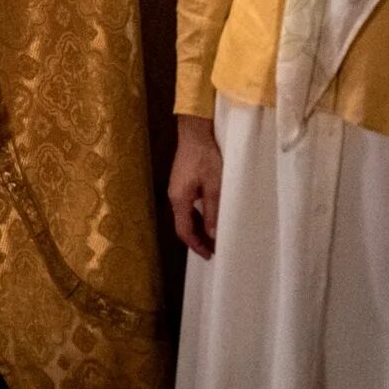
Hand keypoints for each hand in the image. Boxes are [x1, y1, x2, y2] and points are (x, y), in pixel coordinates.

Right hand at [167, 114, 222, 256]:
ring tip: (213, 237)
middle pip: (182, 225)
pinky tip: (208, 217)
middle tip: (213, 250)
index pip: (184, 230)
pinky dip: (196, 217)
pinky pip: (186, 206)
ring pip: (184, 216)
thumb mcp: (214, 186)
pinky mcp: (181, 182)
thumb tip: (213, 234)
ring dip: (197, 228)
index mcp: (179, 199)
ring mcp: (176, 188)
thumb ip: (212, 211)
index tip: (209, 255)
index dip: (196, 245)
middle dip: (197, 239)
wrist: (195, 132)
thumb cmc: (206, 158)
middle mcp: (174, 196)